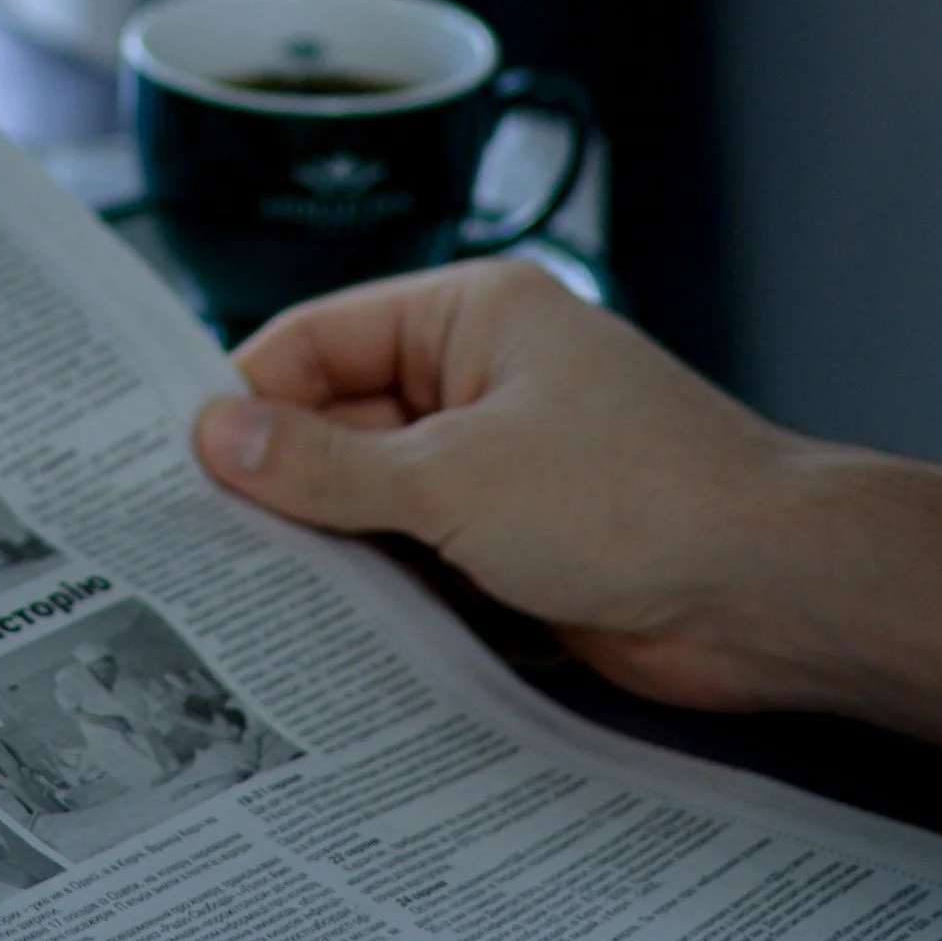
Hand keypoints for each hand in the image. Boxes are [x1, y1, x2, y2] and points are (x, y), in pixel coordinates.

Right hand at [195, 259, 941, 743]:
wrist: (769, 595)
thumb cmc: (639, 497)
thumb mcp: (454, 474)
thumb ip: (326, 464)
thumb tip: (215, 436)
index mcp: (470, 316)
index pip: (320, 337)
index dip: (245, 392)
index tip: (172, 454)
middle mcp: (479, 381)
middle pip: (338, 419)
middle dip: (275, 475)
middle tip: (187, 532)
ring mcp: (496, 466)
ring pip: (370, 496)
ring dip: (320, 540)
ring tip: (234, 584)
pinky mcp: (511, 546)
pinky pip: (412, 557)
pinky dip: (368, 587)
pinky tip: (310, 624)